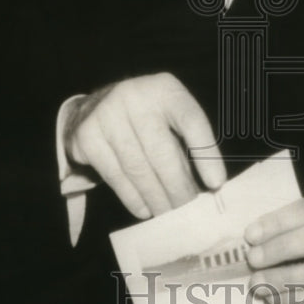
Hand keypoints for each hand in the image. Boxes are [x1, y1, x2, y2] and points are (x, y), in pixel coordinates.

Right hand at [65, 72, 225, 218]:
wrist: (94, 107)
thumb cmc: (145, 118)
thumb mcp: (168, 116)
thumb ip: (186, 143)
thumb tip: (207, 187)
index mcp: (164, 88)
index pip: (191, 120)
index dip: (205, 153)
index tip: (216, 183)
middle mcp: (134, 96)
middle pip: (162, 151)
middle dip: (178, 187)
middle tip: (188, 210)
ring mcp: (107, 114)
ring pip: (137, 168)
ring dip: (156, 198)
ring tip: (169, 214)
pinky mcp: (87, 136)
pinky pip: (115, 175)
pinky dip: (133, 197)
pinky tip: (145, 209)